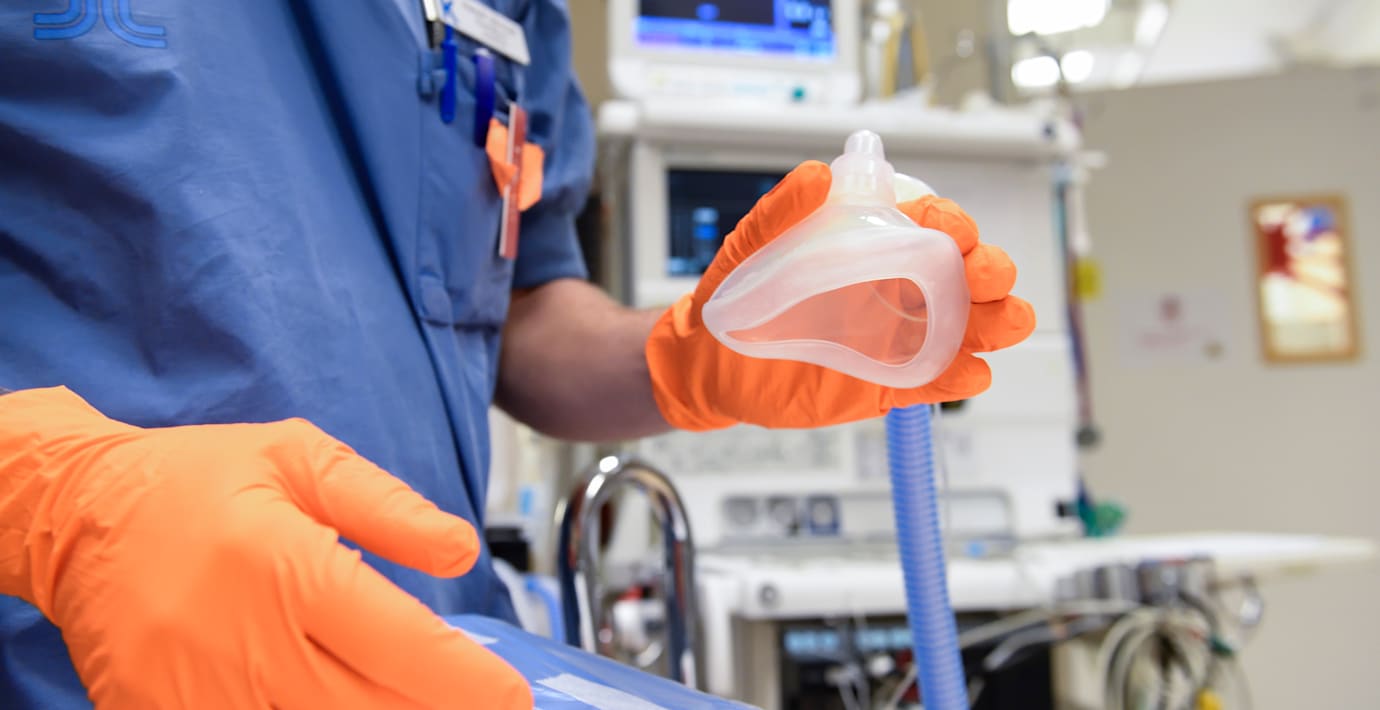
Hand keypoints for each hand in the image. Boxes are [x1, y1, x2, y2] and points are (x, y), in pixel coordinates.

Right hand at [0, 388, 531, 708]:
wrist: (79, 516)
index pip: (405, 649)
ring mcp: (201, 696)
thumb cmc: (197, 481)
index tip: (509, 695)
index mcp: (286, 567)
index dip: (472, 685)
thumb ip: (389, 508)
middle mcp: (247, 643)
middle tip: (471, 701)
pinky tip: (341, 702)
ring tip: (412, 701)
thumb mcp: (300, 460)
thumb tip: (462, 550)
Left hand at [646, 160, 1035, 429]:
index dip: (952, 222)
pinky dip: (962, 376)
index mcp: (878, 240)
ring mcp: (903, 334)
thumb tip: (818, 176)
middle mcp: (901, 283)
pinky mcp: (893, 382)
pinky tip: (968, 372)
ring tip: (999, 323)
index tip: (952, 228)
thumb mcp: (753, 245)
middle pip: (970, 272)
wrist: (710, 359)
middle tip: (984, 274)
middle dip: (990, 269)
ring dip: (995, 320)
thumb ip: (784, 211)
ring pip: (972, 325)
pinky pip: (941, 379)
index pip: (933, 222)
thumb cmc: (737, 291)